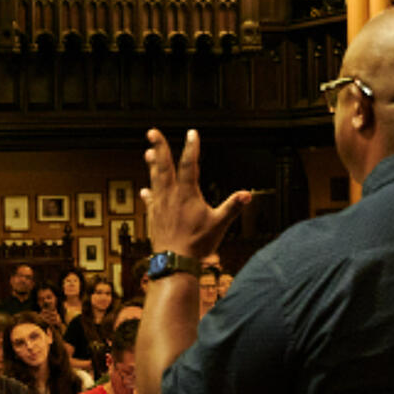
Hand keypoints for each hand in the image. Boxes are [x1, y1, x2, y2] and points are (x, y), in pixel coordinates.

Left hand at [141, 129, 251, 258]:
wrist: (174, 261)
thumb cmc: (197, 243)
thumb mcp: (219, 224)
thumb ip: (233, 207)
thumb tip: (247, 195)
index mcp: (187, 194)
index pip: (190, 164)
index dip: (192, 147)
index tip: (192, 132)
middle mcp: (170, 195)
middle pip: (163, 166)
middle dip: (159, 147)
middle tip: (152, 132)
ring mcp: (160, 205)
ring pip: (155, 179)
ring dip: (153, 164)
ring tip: (149, 152)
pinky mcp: (154, 216)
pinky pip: (150, 200)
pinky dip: (149, 192)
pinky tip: (145, 189)